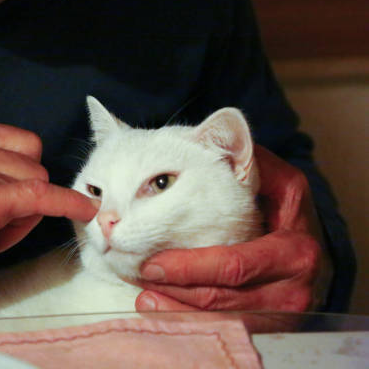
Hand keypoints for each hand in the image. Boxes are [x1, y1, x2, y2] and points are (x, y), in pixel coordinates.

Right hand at [0, 118, 96, 301]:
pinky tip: (84, 210)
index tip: (19, 191)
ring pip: (37, 183)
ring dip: (23, 213)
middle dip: (25, 192)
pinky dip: (66, 203)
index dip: (26, 171)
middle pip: (34, 162)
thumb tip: (48, 181)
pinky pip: (40, 196)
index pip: (24, 142)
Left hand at [135, 145, 328, 318]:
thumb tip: (223, 126)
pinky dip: (188, 315)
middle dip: (176, 288)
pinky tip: (159, 305)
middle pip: (222, 295)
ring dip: (176, 304)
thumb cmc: (283, 208)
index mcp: (293, 247)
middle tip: (141, 275)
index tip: (153, 262)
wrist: (308, 246)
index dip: (190, 266)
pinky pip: (225, 323)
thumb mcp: (276, 181)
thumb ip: (248, 161)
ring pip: (220, 314)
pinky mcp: (270, 321)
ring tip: (143, 293)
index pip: (234, 263)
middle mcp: (291, 285)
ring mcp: (283, 307)